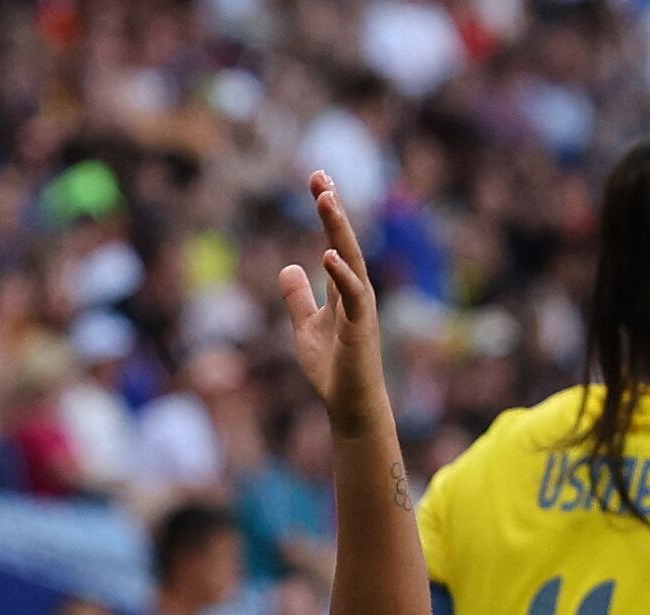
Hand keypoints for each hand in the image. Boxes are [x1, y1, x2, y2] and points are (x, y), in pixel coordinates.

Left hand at [279, 171, 387, 434]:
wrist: (347, 402)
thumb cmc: (332, 367)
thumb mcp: (305, 326)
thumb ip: (298, 297)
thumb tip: (288, 267)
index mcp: (343, 288)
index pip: (335, 241)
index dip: (327, 212)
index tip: (317, 180)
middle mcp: (356, 290)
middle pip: (345, 241)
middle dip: (332, 209)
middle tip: (319, 177)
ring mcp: (361, 306)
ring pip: (352, 258)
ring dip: (338, 228)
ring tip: (325, 199)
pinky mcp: (361, 326)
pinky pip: (352, 294)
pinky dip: (341, 274)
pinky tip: (327, 255)